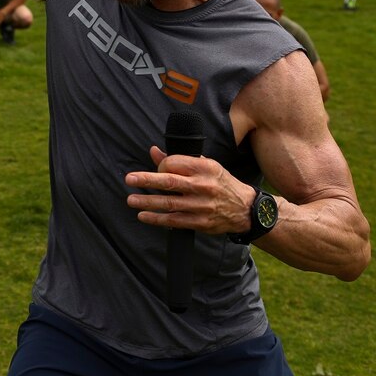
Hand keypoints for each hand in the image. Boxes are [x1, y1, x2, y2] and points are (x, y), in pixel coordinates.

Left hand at [123, 146, 253, 234]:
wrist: (245, 209)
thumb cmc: (222, 183)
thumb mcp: (206, 165)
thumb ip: (180, 160)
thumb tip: (154, 152)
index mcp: (204, 168)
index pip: (175, 163)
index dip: (161, 166)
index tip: (156, 170)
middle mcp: (203, 186)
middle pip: (170, 182)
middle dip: (147, 180)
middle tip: (129, 179)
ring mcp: (202, 206)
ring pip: (169, 203)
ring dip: (148, 202)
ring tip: (131, 200)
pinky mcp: (201, 222)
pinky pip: (175, 221)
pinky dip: (157, 219)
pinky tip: (143, 215)